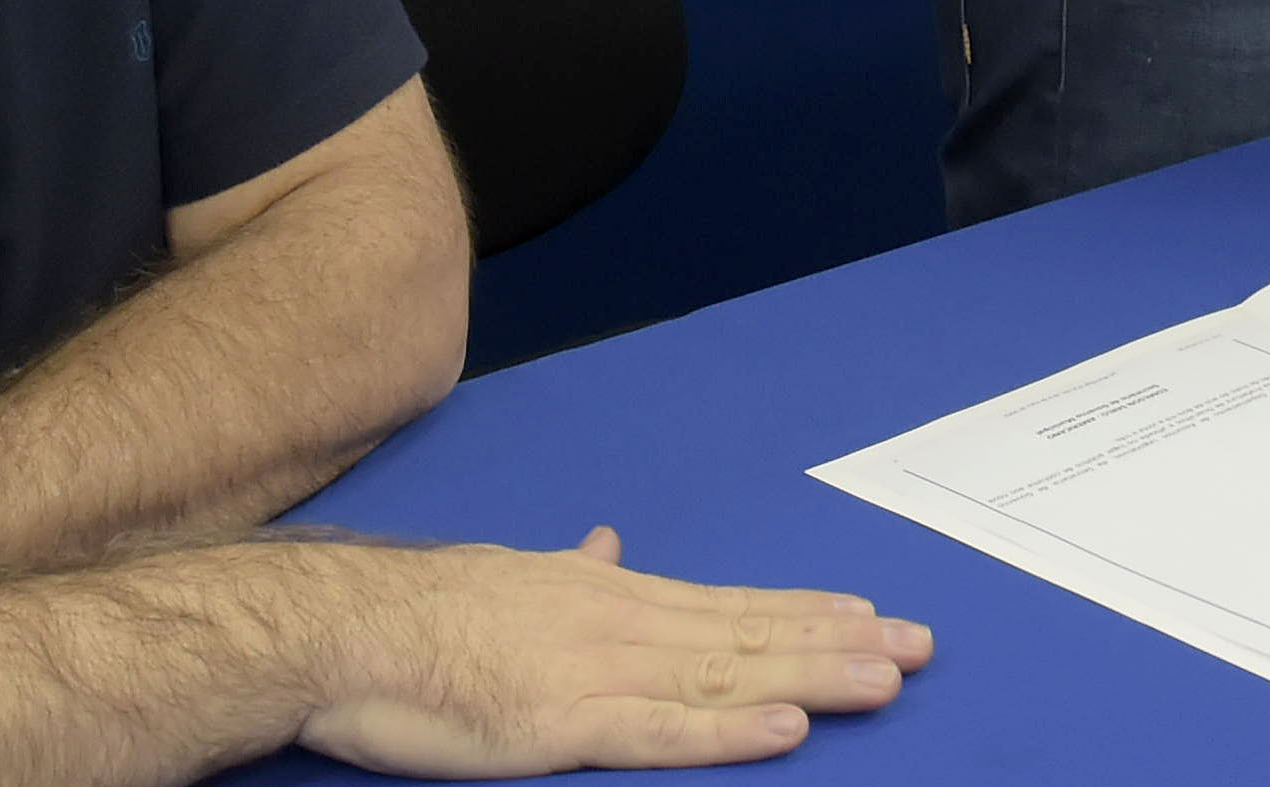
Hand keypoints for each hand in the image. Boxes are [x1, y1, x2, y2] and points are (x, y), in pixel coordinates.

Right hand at [301, 526, 932, 771]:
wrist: (349, 630)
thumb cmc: (424, 616)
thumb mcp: (516, 576)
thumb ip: (574, 569)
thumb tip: (607, 540)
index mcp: (611, 598)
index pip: (729, 604)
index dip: (804, 612)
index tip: (870, 613)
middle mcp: (622, 625)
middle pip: (750, 635)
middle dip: (839, 642)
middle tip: (920, 645)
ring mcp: (598, 673)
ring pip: (726, 675)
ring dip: (811, 676)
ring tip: (884, 676)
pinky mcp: (563, 725)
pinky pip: (661, 730)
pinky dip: (728, 729)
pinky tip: (786, 727)